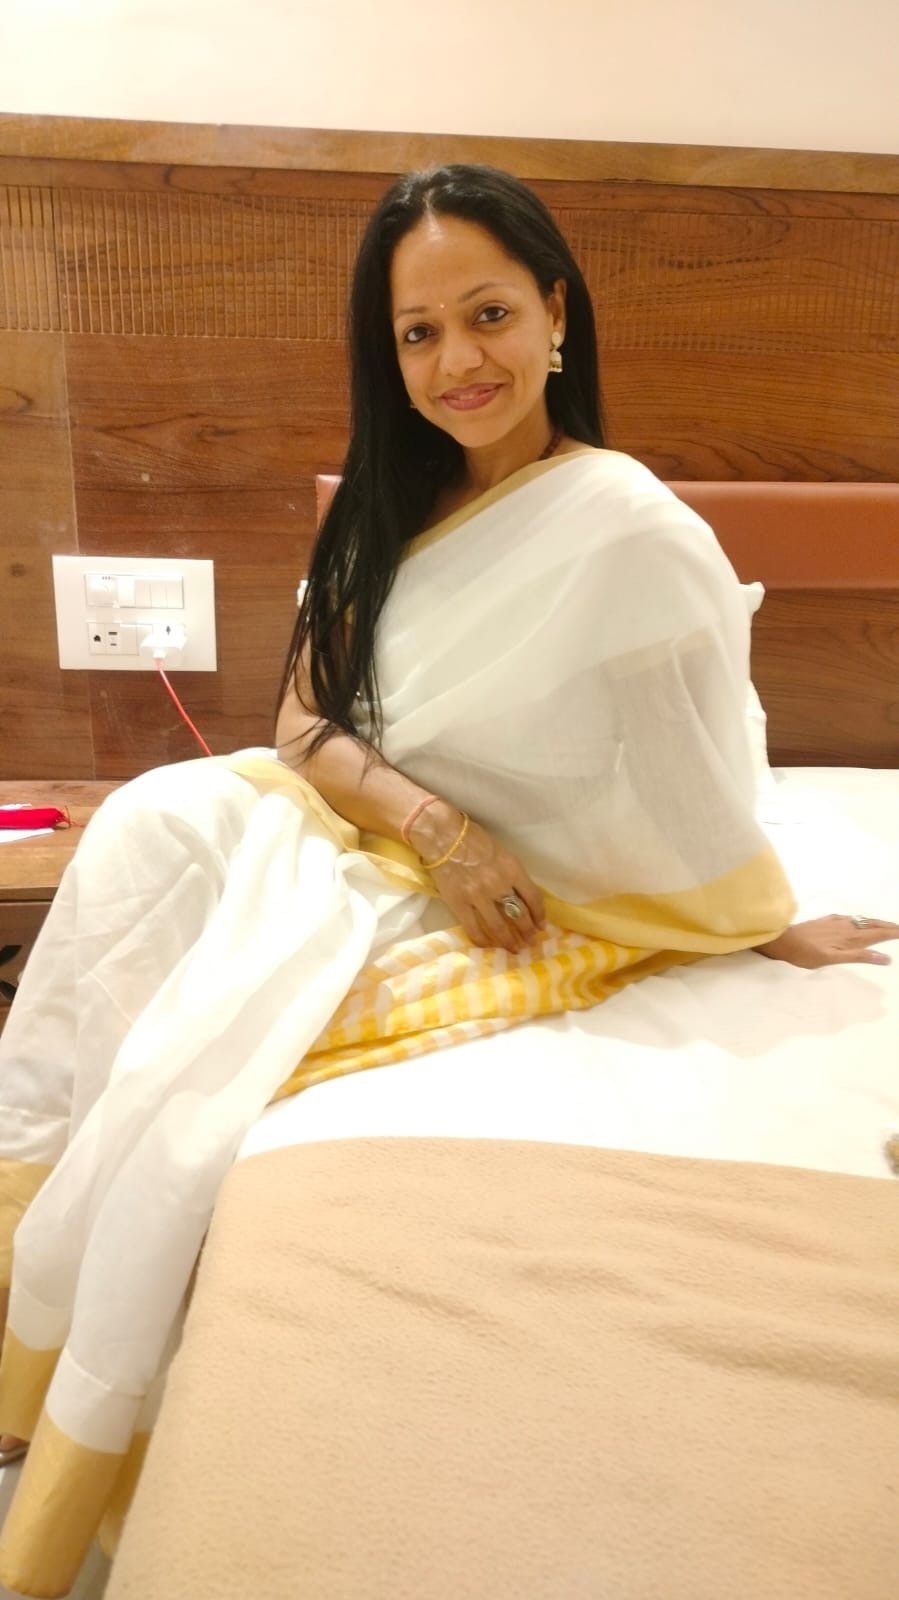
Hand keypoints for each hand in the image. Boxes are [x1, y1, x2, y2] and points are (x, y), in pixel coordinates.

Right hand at [409, 804, 544, 952]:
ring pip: (499, 927)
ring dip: (508, 941)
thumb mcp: (500, 852)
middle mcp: (499, 885)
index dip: (539, 914)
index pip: (533, 897)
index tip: (541, 925)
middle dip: (527, 931)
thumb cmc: (472, 838)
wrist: (443, 836)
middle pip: (519, 915)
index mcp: (512, 869)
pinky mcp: (459, 904)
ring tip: (513, 948)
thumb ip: (510, 873)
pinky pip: (474, 929)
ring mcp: (478, 896)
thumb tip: (517, 895)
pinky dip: (482, 941)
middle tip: (530, 942)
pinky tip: (487, 946)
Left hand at [755, 914, 898, 968]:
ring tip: (885, 926)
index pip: (877, 933)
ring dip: (876, 923)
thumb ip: (860, 957)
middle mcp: (846, 927)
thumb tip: (885, 958)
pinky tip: (858, 922)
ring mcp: (836, 922)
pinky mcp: (827, 921)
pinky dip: (861, 921)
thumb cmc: (806, 954)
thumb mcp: (833, 959)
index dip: (892, 932)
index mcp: (850, 937)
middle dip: (888, 926)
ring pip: (862, 921)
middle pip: (872, 925)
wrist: (782, 940)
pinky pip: (850, 919)